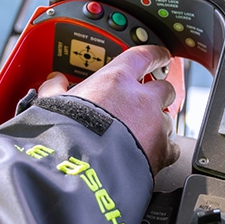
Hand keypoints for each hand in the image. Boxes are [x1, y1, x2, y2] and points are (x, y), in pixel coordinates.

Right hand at [38, 45, 180, 174]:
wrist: (81, 168)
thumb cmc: (67, 134)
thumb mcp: (54, 105)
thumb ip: (56, 89)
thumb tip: (53, 83)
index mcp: (117, 80)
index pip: (144, 56)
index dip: (156, 55)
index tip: (162, 56)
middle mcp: (142, 100)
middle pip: (165, 89)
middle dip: (158, 95)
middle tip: (145, 104)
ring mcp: (155, 125)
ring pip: (168, 120)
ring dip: (157, 124)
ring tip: (141, 136)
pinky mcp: (162, 151)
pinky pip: (172, 148)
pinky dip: (164, 150)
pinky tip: (151, 154)